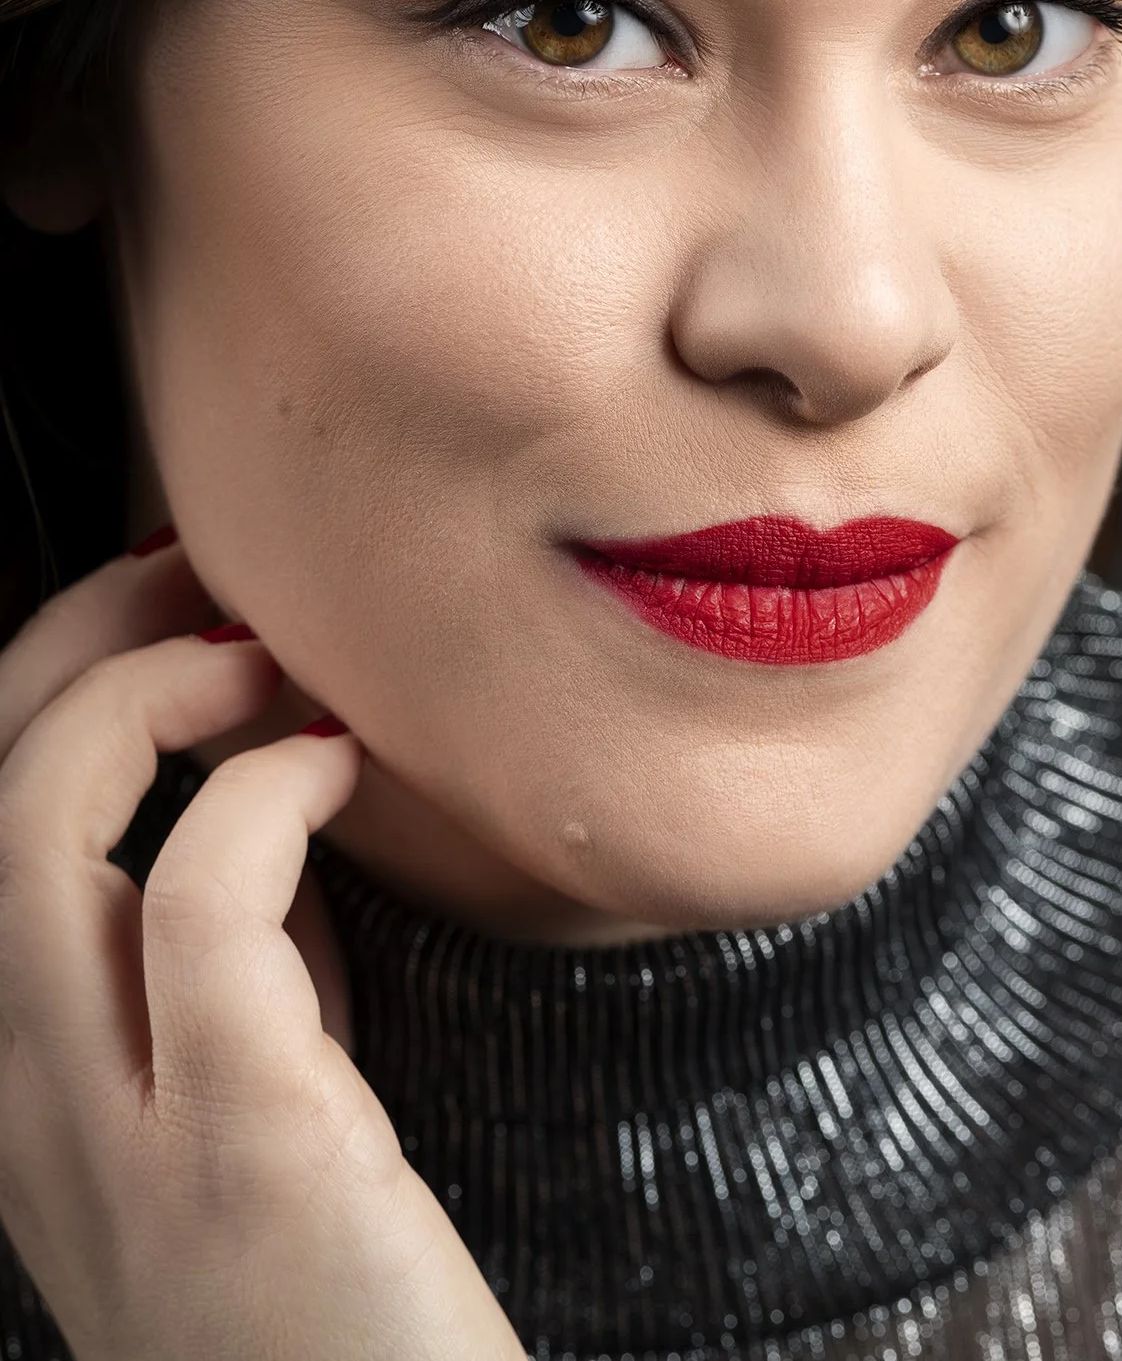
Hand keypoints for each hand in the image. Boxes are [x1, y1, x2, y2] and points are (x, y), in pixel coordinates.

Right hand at [0, 540, 525, 1360]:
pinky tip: (337, 771)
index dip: (47, 679)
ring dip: (137, 697)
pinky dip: (258, 795)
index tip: (167, 613)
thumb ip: (229, 963)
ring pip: (28, 836)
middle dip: (72, 642)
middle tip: (198, 579)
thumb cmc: (351, 1280)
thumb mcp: (257, 1094)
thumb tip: (251, 808)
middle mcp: (19, 1110)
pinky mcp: (239, 1149)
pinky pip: (201, 906)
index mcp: (20, 1086)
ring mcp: (109, 1138)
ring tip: (256, 663)